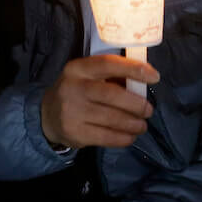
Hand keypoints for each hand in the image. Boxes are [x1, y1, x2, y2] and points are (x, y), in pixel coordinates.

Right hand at [39, 54, 157, 149]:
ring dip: (134, 124)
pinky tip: (130, 136)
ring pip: (113, 118)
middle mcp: (73, 88)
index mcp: (77, 69)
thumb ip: (111, 77)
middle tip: (148, 110)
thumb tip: (144, 81)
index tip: (154, 77)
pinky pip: (107, 137)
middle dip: (137, 104)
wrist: (47, 117)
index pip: (108, 64)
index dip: (133, 69)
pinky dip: (124, 138)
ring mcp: (72, 112)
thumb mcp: (86, 78)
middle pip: (112, 95)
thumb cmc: (77, 93)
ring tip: (141, 125)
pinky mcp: (75, 133)